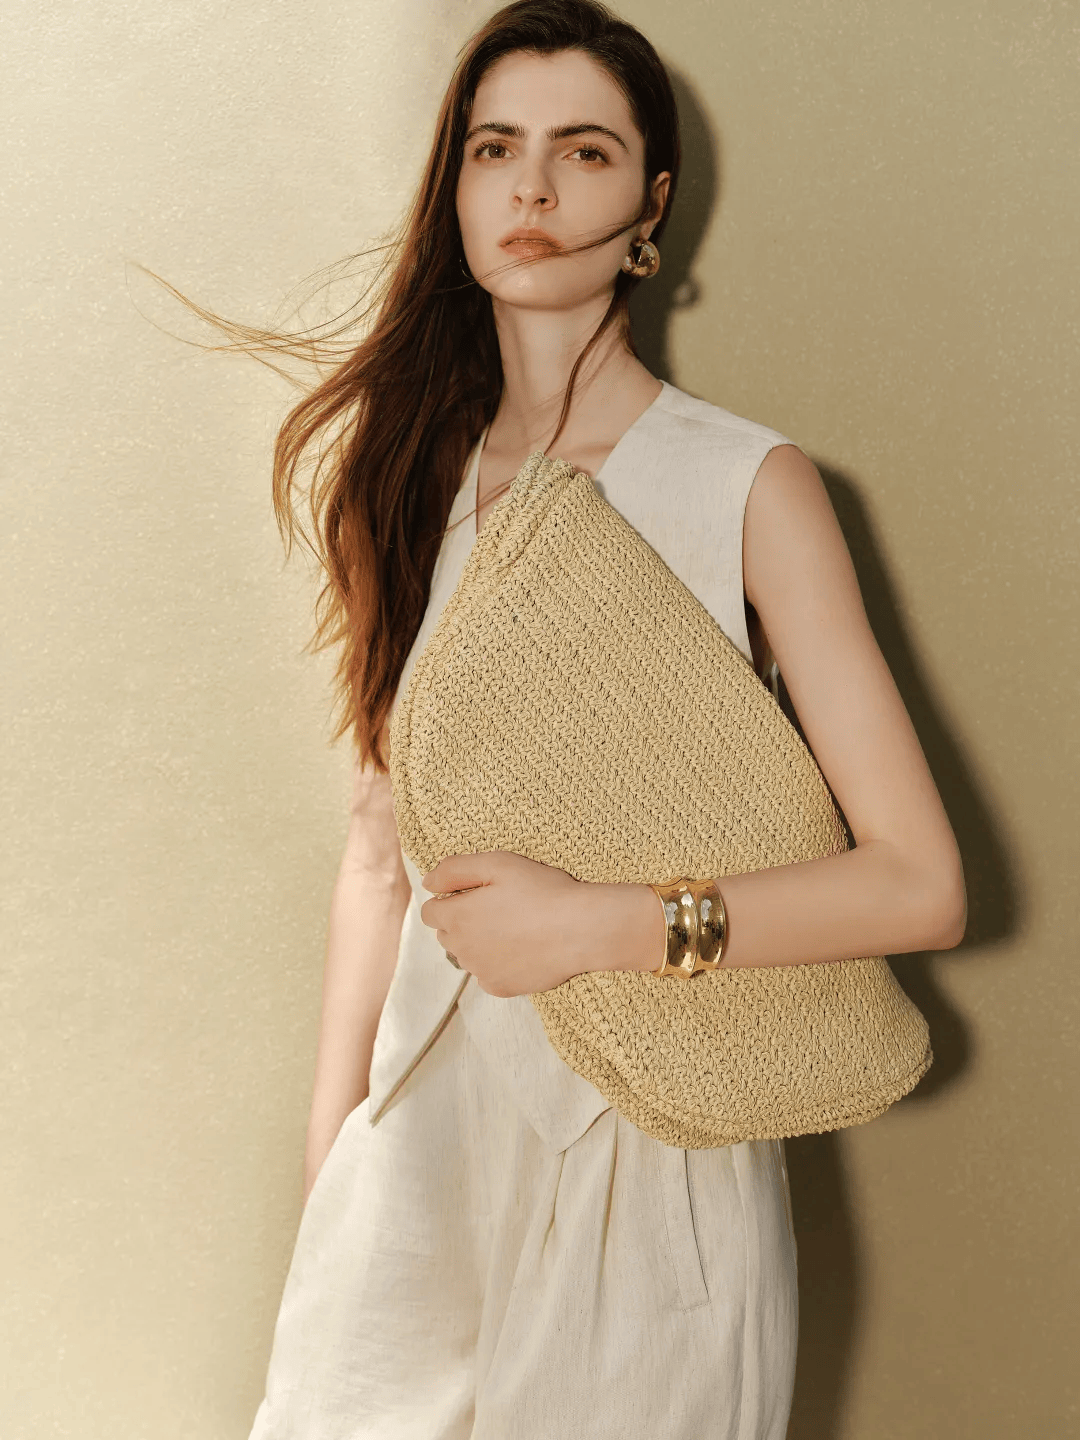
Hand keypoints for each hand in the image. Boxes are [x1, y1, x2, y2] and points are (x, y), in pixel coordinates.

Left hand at [419, 850, 659, 995]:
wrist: (581, 929)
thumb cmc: (541, 891)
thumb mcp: (496, 864)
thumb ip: (454, 869)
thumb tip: (428, 882)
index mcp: (456, 917)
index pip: (430, 912)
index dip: (451, 899)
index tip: (478, 893)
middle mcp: (461, 950)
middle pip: (447, 934)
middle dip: (464, 921)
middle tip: (500, 907)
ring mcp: (480, 972)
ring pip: (467, 955)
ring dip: (480, 942)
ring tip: (515, 926)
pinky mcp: (500, 988)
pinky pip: (487, 974)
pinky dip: (498, 963)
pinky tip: (522, 948)